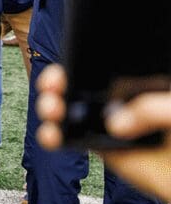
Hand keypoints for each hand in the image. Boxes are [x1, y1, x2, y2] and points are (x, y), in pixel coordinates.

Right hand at [36, 64, 170, 203]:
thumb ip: (152, 109)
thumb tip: (115, 124)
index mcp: (141, 80)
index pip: (105, 62)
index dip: (81, 56)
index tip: (69, 60)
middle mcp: (121, 97)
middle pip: (79, 81)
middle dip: (57, 80)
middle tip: (54, 84)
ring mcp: (110, 121)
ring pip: (69, 108)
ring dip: (50, 105)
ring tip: (52, 108)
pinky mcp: (102, 146)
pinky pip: (69, 139)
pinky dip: (53, 136)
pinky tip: (52, 134)